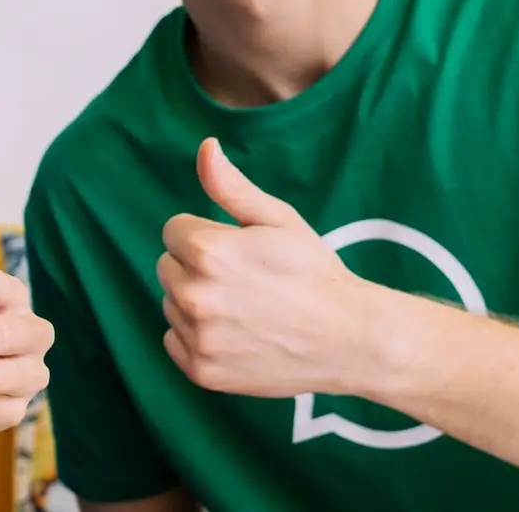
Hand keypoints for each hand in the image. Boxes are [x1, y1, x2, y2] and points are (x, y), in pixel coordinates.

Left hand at [158, 137, 383, 397]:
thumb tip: (205, 147)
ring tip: (245, 308)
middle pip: (168, 267)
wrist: (350, 339)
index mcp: (207, 251)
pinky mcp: (201, 371)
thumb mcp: (277, 219)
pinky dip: (196, 338)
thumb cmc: (314, 272)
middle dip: (197, 267)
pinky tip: (236, 333)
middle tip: (244, 281)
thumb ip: (230, 186)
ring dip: (196, 302)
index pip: (174, 231)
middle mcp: (195, 296)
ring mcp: (197, 338)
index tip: (239, 251)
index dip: (207, 236)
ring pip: (171, 304)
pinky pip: (174, 341)